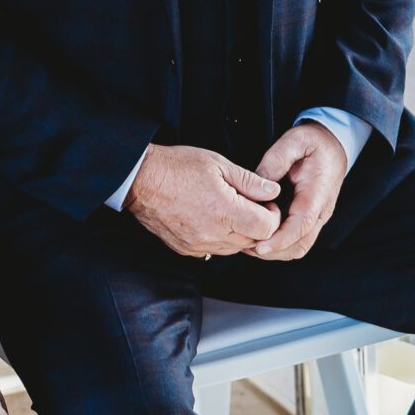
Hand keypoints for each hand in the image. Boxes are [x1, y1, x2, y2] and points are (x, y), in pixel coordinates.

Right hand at [124, 145, 281, 258]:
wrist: (141, 180)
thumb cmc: (177, 167)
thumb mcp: (218, 164)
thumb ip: (250, 181)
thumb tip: (272, 191)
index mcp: (224, 210)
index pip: (267, 228)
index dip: (272, 215)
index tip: (265, 203)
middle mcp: (214, 233)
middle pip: (254, 241)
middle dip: (258, 224)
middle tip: (248, 204)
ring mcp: (200, 245)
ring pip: (236, 249)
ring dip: (240, 233)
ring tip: (229, 210)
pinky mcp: (188, 250)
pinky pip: (216, 250)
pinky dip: (222, 238)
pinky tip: (213, 219)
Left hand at [248, 122, 348, 263]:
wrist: (333, 145)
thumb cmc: (314, 143)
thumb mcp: (295, 140)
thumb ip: (277, 159)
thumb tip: (260, 180)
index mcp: (317, 194)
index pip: (301, 226)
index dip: (280, 240)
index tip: (260, 247)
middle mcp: (320, 211)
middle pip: (300, 245)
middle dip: (274, 251)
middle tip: (245, 246)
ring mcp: (317, 217)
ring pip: (299, 247)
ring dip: (276, 251)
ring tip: (249, 244)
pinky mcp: (310, 218)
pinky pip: (297, 240)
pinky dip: (280, 245)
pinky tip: (260, 237)